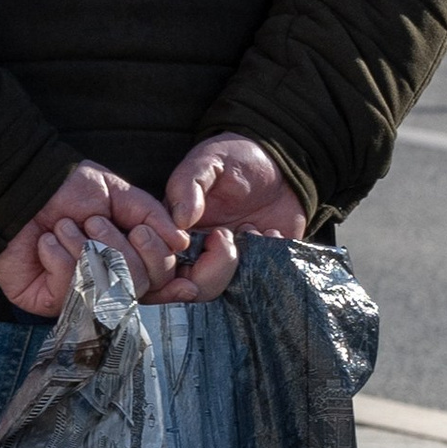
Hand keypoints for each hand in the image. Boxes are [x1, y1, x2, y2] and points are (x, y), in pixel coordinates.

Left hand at [0, 161, 190, 319]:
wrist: (20, 190)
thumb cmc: (65, 190)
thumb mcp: (116, 193)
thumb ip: (151, 214)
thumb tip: (180, 242)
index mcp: (129, 257)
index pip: (162, 277)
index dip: (165, 269)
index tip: (150, 242)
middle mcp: (110, 281)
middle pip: (142, 284)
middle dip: (118, 247)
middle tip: (95, 222)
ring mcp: (82, 296)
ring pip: (109, 289)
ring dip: (86, 248)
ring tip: (64, 226)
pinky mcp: (52, 303)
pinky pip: (73, 291)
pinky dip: (60, 258)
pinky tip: (46, 242)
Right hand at [149, 134, 310, 304]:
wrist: (280, 162)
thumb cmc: (236, 158)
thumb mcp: (209, 160)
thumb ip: (189, 184)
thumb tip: (181, 220)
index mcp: (178, 232)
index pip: (166, 266)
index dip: (180, 262)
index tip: (208, 234)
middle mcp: (200, 253)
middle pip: (196, 287)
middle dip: (216, 268)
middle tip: (227, 235)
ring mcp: (231, 262)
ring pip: (228, 289)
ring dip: (242, 262)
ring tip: (253, 230)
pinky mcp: (261, 264)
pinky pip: (263, 280)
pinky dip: (269, 258)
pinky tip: (272, 232)